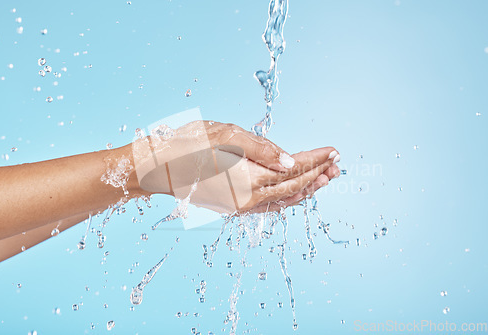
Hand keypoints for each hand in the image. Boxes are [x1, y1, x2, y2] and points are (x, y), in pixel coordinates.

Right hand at [131, 121, 339, 213]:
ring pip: (285, 200)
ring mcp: (241, 207)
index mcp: (249, 180)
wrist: (157, 168)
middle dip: (319, 174)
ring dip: (308, 187)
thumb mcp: (225, 135)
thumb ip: (262, 149)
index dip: (317, 160)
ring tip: (327, 176)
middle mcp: (248, 200)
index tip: (335, 150)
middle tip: (338, 163)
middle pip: (294, 188)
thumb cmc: (186, 145)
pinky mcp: (235, 207)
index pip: (295, 171)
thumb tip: (292, 161)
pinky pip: (271, 205)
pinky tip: (298, 188)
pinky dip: (289, 196)